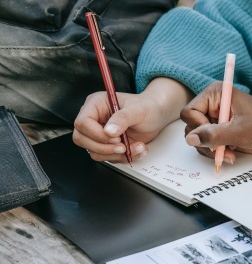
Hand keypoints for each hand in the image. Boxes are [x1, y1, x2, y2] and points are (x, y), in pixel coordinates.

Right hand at [73, 77, 192, 162]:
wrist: (157, 115)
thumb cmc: (147, 107)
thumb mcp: (138, 109)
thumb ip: (122, 118)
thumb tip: (109, 131)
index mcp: (96, 105)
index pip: (82, 123)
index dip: (96, 134)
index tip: (116, 137)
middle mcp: (94, 119)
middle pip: (82, 140)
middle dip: (104, 147)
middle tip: (123, 146)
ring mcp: (100, 134)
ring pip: (94, 152)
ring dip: (117, 154)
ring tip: (137, 146)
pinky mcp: (108, 145)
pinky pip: (108, 157)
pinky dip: (123, 157)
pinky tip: (137, 149)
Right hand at [181, 82, 251, 162]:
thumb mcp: (240, 131)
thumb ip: (214, 135)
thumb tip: (191, 139)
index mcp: (215, 94)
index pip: (190, 112)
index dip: (198, 127)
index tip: (214, 136)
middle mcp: (212, 105)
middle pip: (191, 127)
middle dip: (205, 142)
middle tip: (221, 149)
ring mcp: (215, 119)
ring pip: (197, 138)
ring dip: (211, 150)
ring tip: (229, 153)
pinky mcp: (219, 132)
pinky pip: (206, 144)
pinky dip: (216, 152)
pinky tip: (230, 154)